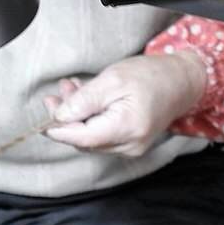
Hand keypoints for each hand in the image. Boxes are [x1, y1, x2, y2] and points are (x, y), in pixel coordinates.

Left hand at [44, 52, 206, 157]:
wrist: (180, 82)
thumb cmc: (151, 76)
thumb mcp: (113, 79)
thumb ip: (84, 100)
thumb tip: (59, 117)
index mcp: (126, 128)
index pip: (83, 138)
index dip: (59, 130)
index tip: (43, 120)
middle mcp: (129, 145)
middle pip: (85, 140)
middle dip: (67, 119)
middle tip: (56, 94)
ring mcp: (131, 148)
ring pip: (92, 139)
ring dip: (77, 117)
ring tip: (71, 90)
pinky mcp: (130, 145)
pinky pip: (102, 136)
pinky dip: (91, 120)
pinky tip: (86, 101)